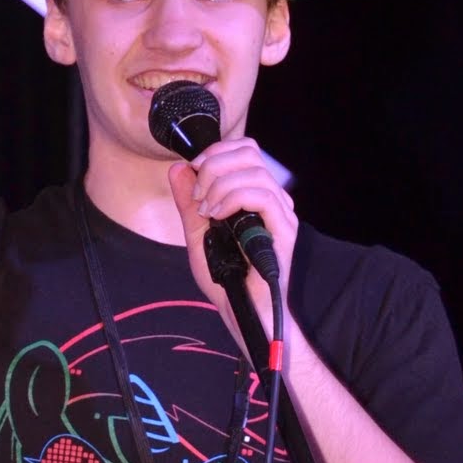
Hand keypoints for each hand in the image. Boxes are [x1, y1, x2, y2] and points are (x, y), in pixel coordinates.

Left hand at [167, 137, 297, 348]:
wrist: (243, 312)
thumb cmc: (227, 280)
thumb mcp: (197, 234)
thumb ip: (188, 202)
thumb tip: (178, 168)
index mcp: (257, 196)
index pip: (245, 150)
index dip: (216, 152)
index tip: (193, 172)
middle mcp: (273, 200)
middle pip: (250, 153)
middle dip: (214, 165)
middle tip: (197, 194)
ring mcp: (282, 214)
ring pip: (254, 172)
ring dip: (220, 185)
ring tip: (206, 211)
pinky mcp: (284, 230)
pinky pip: (263, 196)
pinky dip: (234, 199)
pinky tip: (218, 216)